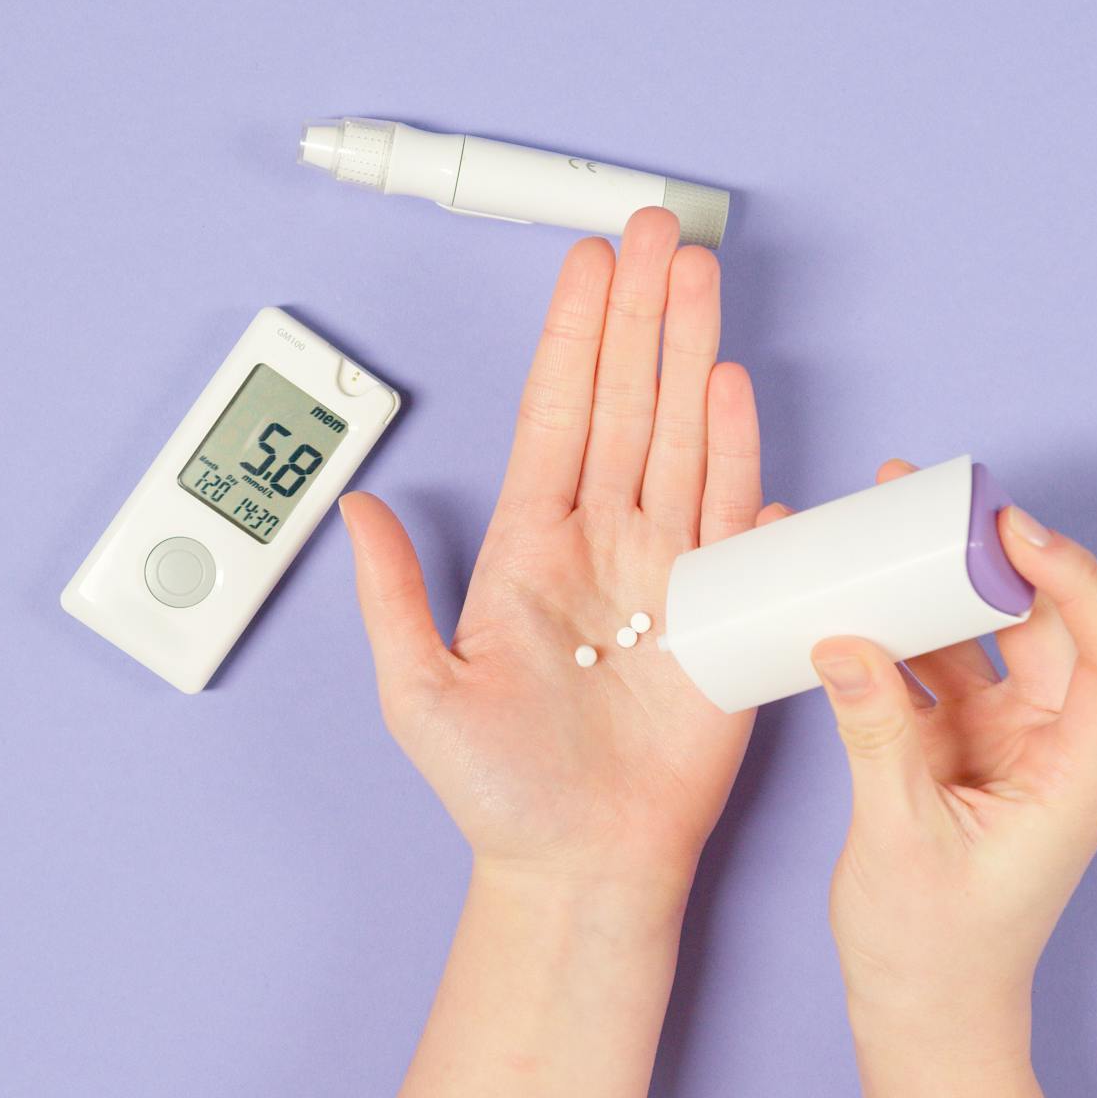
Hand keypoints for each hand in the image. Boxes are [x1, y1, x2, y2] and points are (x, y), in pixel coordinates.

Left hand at [341, 208, 761, 893]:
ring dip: (690, 354)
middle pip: (626, 404)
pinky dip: (738, 450)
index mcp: (528, 548)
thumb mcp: (418, 690)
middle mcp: (602, 544)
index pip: (555, 416)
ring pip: (682, 437)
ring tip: (698, 277)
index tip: (586, 264)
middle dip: (640, 314)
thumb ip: (393, 593)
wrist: (582, 864)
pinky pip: (730, 515)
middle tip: (655, 233)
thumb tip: (358, 507)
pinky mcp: (722, 611)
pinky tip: (731, 387)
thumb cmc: (501, 792)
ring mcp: (666, 572)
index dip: (572, 337)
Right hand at [797, 460, 1096, 1097]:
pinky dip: (902, 635)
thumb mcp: (901, 838)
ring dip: (944, 587)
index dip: (1077, 580)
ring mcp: (1007, 745)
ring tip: (887, 529)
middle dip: (999, 559)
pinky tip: (859, 602)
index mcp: (1077, 773)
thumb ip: (875, 733)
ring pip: (992, 639)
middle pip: (1053, 626)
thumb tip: (843, 642)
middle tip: (935, 502)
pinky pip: (941, 671)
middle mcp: (1054, 747)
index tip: (1010, 533)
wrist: (923, 1013)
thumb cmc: (938, 953)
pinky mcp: (958, 749)